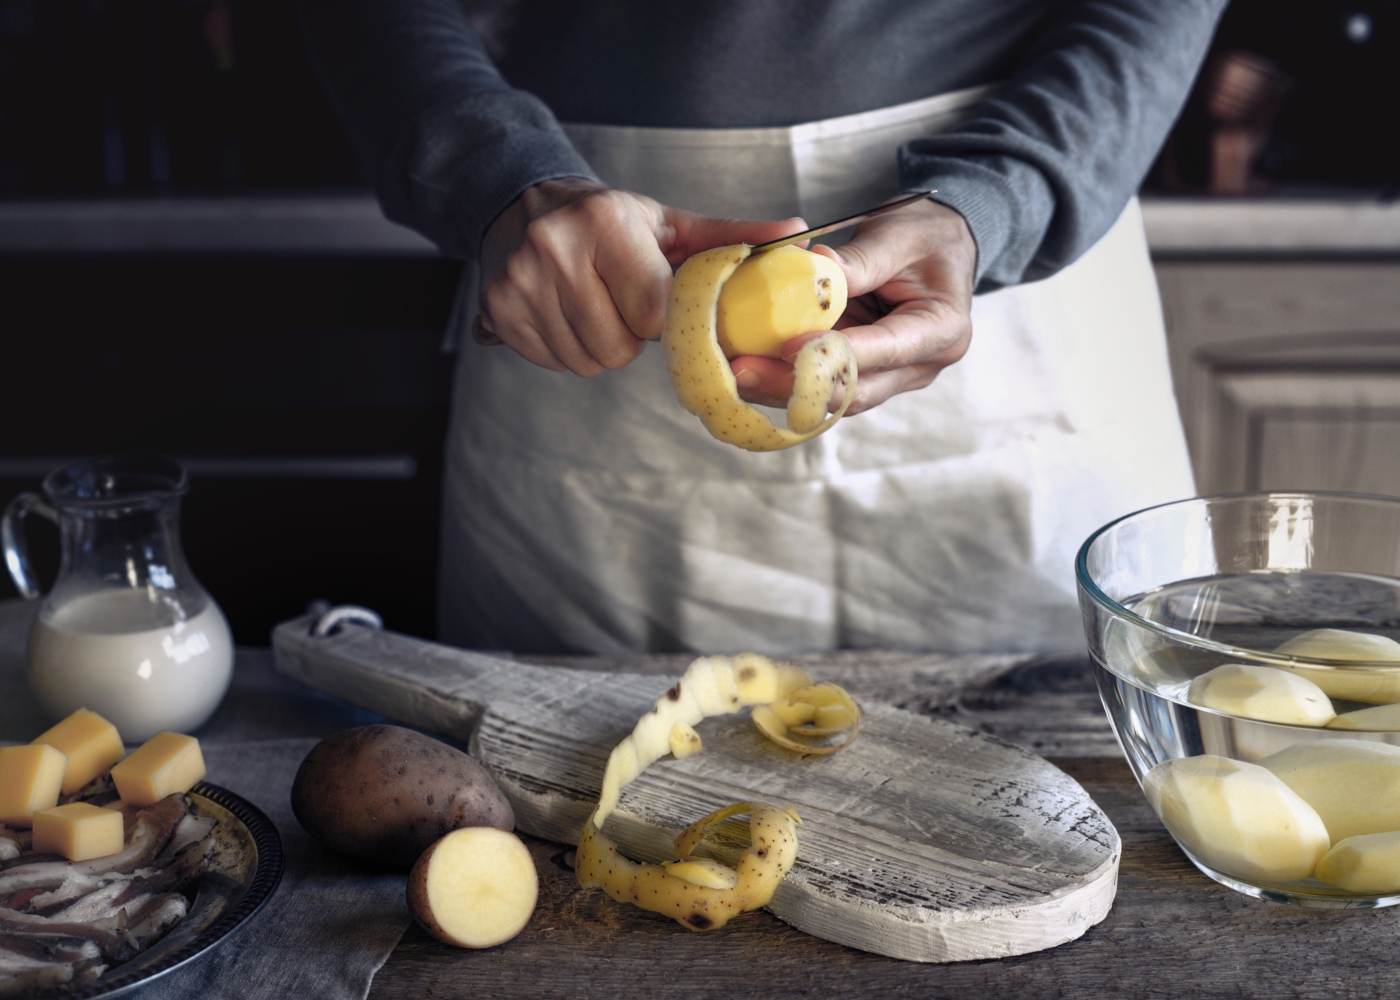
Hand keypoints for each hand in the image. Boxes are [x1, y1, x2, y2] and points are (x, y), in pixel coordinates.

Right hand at [476, 179, 807, 375]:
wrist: (523, 203)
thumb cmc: (610, 221)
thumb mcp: (671, 224)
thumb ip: (734, 238)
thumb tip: (798, 238)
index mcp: (607, 223)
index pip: (654, 313)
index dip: (660, 317)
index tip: (652, 296)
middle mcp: (556, 248)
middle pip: (619, 347)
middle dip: (629, 335)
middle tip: (618, 300)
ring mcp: (520, 282)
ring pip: (586, 362)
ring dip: (598, 345)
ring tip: (592, 304)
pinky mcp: (498, 310)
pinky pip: (552, 361)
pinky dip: (565, 348)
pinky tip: (563, 313)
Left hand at [730, 199, 975, 415]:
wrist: (938, 246)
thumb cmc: (924, 236)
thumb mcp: (896, 236)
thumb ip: (858, 260)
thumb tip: (813, 266)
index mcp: (941, 330)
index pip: (884, 351)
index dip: (833, 353)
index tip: (787, 346)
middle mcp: (919, 366)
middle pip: (854, 390)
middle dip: (796, 385)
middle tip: (743, 371)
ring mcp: (891, 376)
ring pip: (833, 398)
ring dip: (782, 389)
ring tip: (736, 374)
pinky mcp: (864, 374)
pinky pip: (823, 385)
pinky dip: (786, 379)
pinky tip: (748, 368)